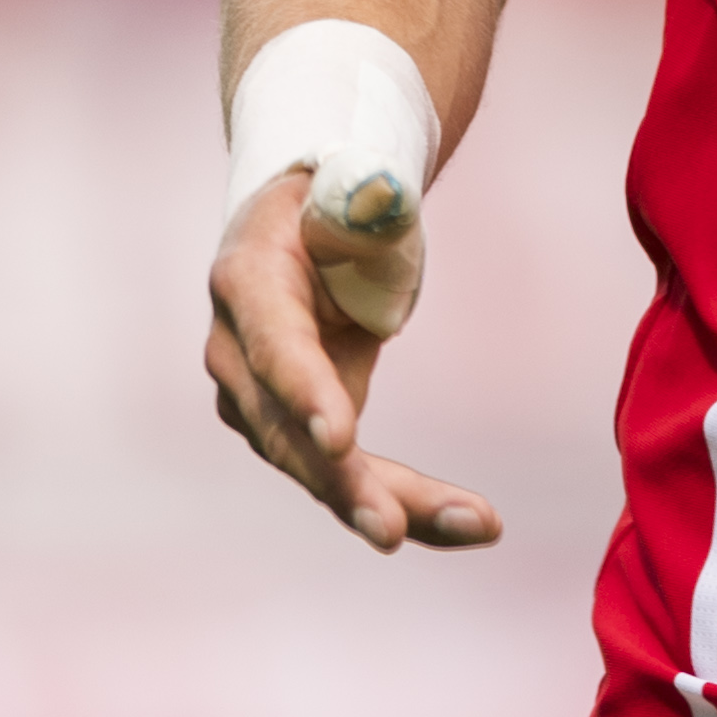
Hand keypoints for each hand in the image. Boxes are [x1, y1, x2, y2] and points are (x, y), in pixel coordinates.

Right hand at [202, 168, 502, 552]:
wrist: (309, 231)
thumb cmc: (335, 205)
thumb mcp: (351, 186)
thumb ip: (367, 196)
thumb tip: (384, 198)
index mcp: (246, 280)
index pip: (272, 344)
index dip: (304, 391)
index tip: (339, 440)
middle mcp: (239, 354)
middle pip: (287, 431)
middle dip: (343, 483)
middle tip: (394, 530)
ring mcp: (263, 403)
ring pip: (322, 470)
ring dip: (394, 505)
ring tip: (477, 525)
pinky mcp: (301, 435)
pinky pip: (352, 479)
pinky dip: (408, 503)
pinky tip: (470, 523)